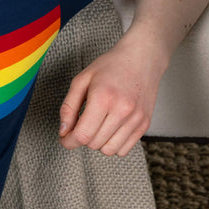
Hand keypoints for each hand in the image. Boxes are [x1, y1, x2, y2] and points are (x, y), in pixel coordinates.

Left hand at [57, 33, 165, 156]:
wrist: (142, 58)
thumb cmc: (111, 66)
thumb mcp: (81, 80)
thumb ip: (68, 107)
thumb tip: (64, 131)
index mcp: (103, 97)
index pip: (83, 135)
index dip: (69, 141)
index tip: (65, 139)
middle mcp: (122, 110)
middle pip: (94, 144)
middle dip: (82, 138)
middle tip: (82, 124)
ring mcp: (136, 119)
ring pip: (109, 150)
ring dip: (98, 143)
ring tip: (97, 125)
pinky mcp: (145, 124)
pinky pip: (124, 150)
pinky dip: (114, 144)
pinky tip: (110, 129)